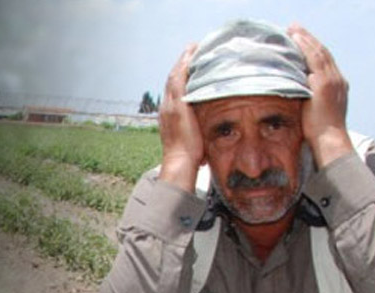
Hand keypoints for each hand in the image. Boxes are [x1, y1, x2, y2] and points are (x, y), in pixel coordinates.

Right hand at [158, 44, 204, 192]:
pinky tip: (191, 54)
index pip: (174, 90)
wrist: (180, 162)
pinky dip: (184, 65)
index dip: (180, 75)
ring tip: (192, 48)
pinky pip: (179, 78)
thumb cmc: (189, 156)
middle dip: (181, 64)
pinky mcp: (177, 104)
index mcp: (170, 114)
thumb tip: (208, 126)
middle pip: (172, 79)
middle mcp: (167, 107)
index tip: (189, 65)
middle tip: (191, 50)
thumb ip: (198, 127)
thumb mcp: (193, 137)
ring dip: (183, 60)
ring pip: (175, 76)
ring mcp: (170, 105)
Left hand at [286, 24, 353, 167]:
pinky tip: (296, 40)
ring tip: (293, 30)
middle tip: (296, 28)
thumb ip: (309, 98)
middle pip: (322, 53)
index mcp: (337, 85)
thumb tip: (295, 94)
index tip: (302, 40)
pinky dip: (305, 47)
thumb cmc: (320, 133)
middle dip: (309, 39)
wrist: (330, 140)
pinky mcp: (324, 84)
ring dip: (305, 39)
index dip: (314, 49)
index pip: (325, 62)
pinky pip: (314, 60)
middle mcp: (337, 80)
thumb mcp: (315, 110)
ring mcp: (332, 81)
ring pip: (318, 53)